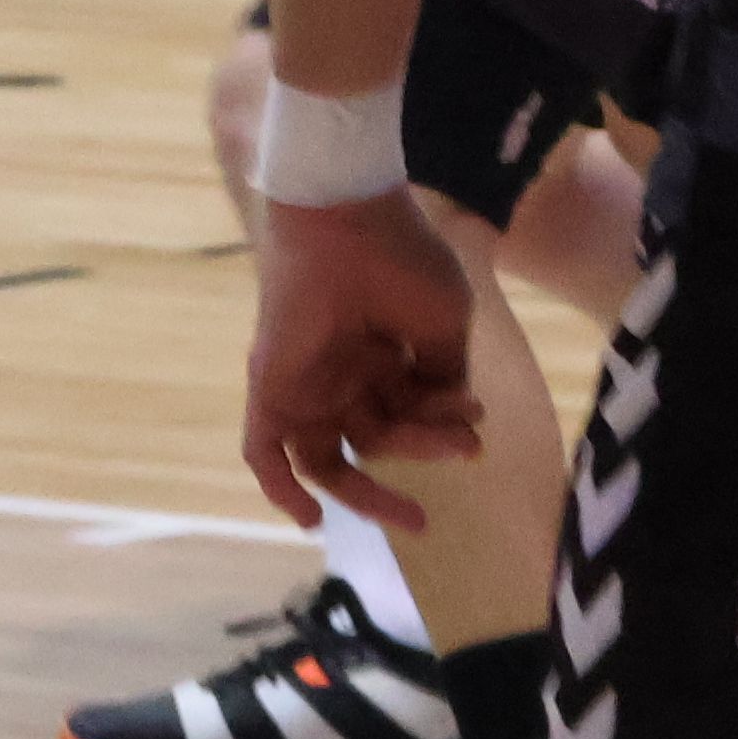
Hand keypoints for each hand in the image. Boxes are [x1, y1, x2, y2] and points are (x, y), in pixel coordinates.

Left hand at [241, 190, 485, 533]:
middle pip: (377, 439)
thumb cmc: (400, 259)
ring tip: (412, 515)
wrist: (345, 217)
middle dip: (421, 454)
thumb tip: (459, 422)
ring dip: (369, 492)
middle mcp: (343, 375)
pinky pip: (264, 449)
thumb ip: (445, 377)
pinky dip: (279, 487)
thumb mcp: (443, 324)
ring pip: (331, 456)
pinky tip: (310, 521)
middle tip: (461, 457)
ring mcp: (307, 383)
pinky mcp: (272, 386)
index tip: (473, 417)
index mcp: (382, 357)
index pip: (411, 412)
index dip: (444, 424)